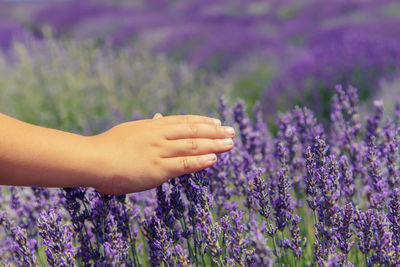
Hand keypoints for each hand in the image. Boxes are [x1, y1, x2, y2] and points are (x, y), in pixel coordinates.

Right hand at [92, 114, 234, 193]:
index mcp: (152, 126)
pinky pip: (184, 164)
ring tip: (230, 143)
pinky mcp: (158, 169)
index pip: (183, 121)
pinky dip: (200, 161)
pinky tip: (214, 159)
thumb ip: (147, 127)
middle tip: (232, 131)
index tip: (217, 122)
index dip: (202, 122)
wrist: (93, 159)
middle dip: (215, 131)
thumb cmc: (106, 147)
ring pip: (193, 145)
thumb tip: (157, 118)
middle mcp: (160, 135)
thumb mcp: (130, 130)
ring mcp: (160, 151)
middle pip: (193, 131)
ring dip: (214, 144)